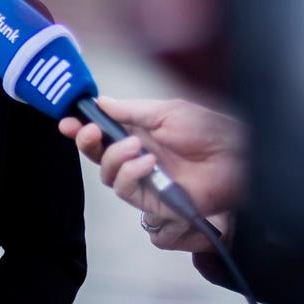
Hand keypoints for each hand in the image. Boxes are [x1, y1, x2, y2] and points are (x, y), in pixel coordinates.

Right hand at [59, 98, 244, 252]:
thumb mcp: (165, 111)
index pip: (102, 133)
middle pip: (97, 156)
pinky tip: (147, 162)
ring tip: (137, 146)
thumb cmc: (208, 130)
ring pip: (108, 176)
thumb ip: (130, 111)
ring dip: (115, 158)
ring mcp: (145, 179)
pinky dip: (131, 174)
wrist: (236, 155)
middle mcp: (138, 157)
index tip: (67, 121)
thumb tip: (100, 102)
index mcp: (139, 133)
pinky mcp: (154, 200)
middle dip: (87, 143)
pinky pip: (127, 191)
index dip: (81, 128)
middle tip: (89, 132)